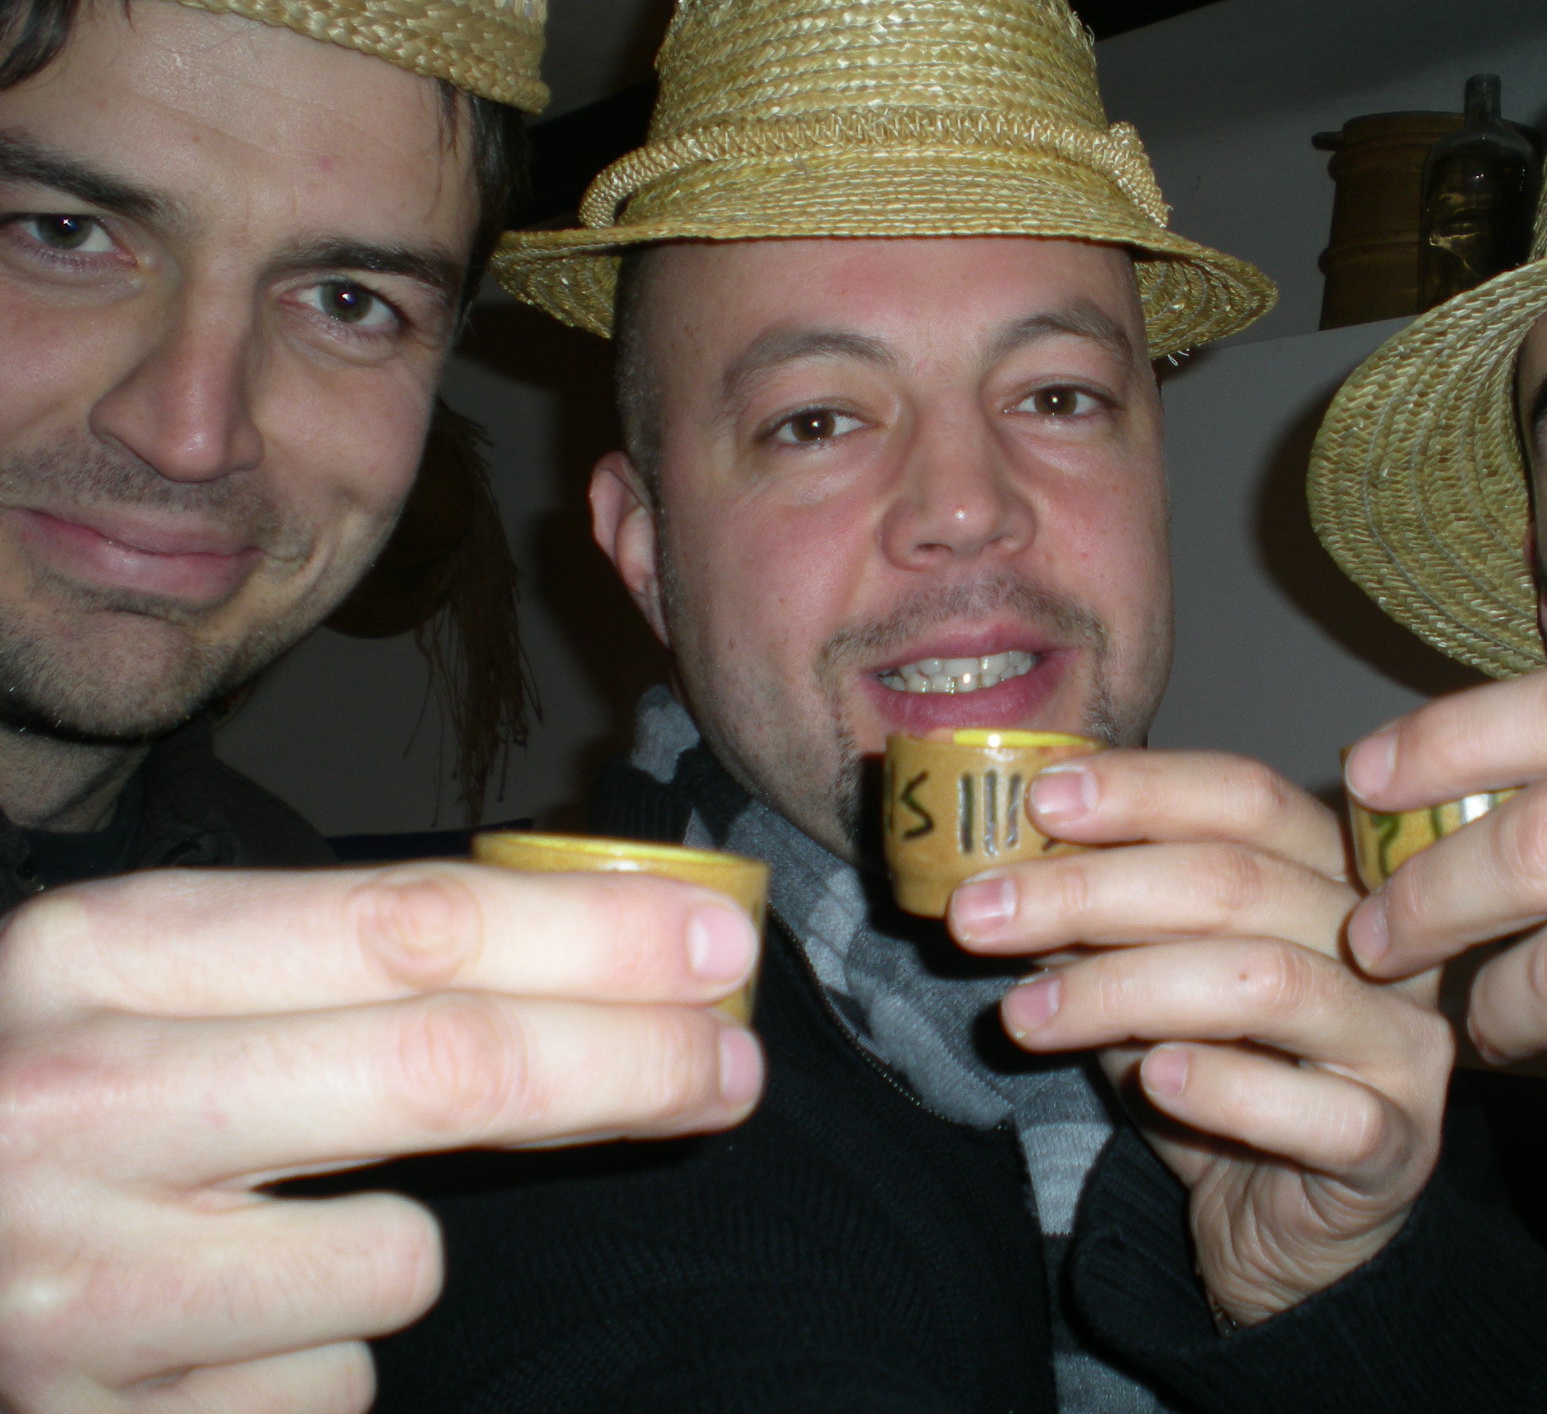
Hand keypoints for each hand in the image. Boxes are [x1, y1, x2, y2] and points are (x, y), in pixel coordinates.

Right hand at [0, 861, 762, 1412]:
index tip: (716, 949)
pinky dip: (314, 1361)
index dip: (594, 938)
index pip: (411, 925)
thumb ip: (348, 959)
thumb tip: (615, 956)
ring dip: (398, 1251)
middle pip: (443, 1069)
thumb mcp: (160, 985)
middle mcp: (80, 1108)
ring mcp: (79, 1287)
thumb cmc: (63, 1098)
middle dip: (626, 1062)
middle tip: (733, 1065)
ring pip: (398, 1262)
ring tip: (273, 1244)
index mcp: (104, 953)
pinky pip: (330, 1388)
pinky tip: (219, 1335)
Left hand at [946, 749, 1451, 1324]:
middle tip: (977, 914)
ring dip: (1122, 989)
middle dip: (1090, 892)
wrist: (1275, 1219)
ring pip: (1267, 983)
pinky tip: (1148, 1078)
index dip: (1144, 790)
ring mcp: (1401, 1043)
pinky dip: (1222, 1086)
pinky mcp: (1395, 1144)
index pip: (1248, 797)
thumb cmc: (1215, 1072)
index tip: (1039, 799)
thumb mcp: (1142, 977)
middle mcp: (1386, 941)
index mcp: (1334, 871)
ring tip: (1021, 1015)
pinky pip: (1315, 1110)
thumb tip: (1000, 860)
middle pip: (1241, 883)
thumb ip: (1097, 918)